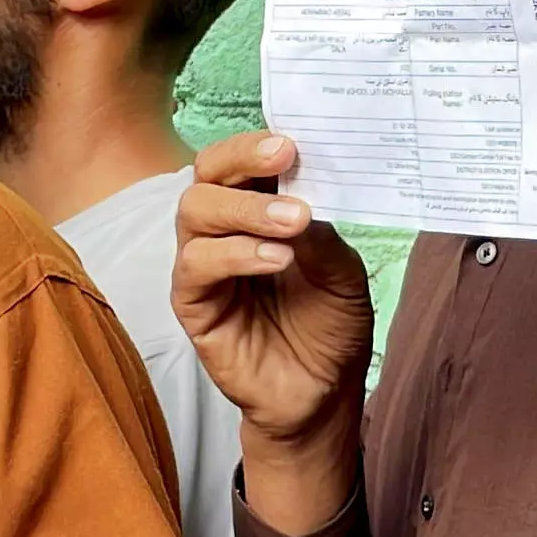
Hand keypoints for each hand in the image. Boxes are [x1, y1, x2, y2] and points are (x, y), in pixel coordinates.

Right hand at [172, 129, 373, 536]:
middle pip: (207, 173)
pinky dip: (236, 254)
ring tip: (294, 223)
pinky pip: (196, 266)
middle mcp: (223, 228)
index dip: (258, 143)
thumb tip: (304, 190)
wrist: (323, 396)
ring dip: (246, 210)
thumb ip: (322, 234)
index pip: (242, 160)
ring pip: (194, 212)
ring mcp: (203, 264)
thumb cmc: (330, 327)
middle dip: (243, 161)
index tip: (292, 141)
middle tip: (286, 161)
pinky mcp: (192, 304)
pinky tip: (275, 260)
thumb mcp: (343, 274)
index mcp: (258, 208)